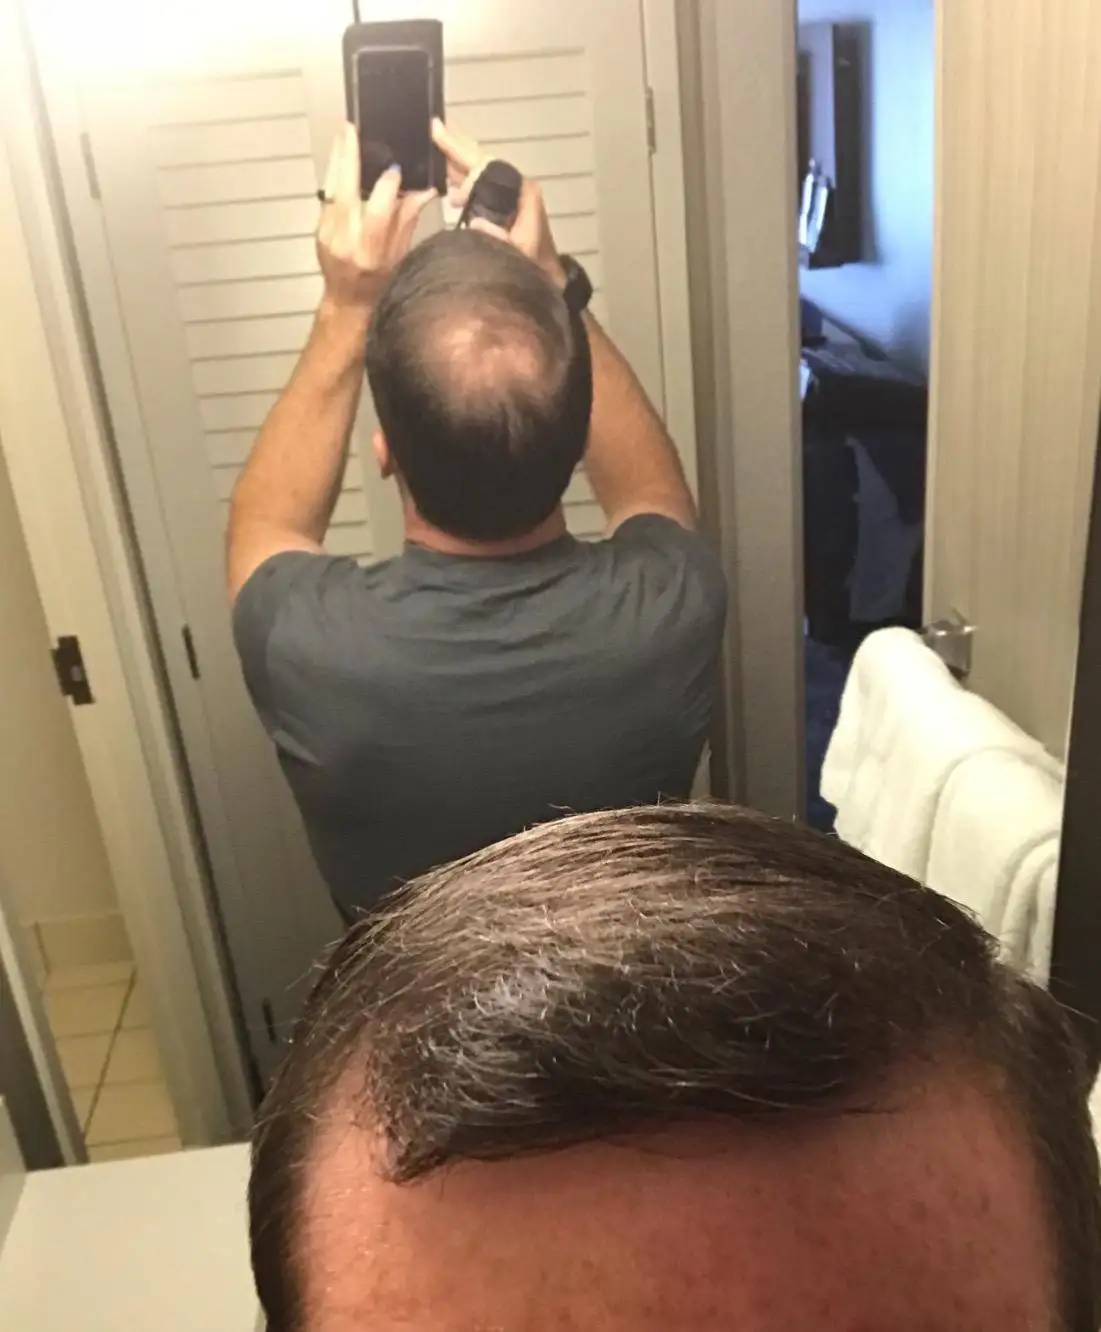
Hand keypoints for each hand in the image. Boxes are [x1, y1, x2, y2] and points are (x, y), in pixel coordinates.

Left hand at [316, 124, 435, 313]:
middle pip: (345, 194)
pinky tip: (340, 156)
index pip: (376, 214)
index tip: (395, 170)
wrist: (348, 301)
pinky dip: (334, 175)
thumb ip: (407, 220)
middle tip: (352, 130)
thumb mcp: (400, 255)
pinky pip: (327, 196)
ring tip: (344, 134)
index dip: (385, 188)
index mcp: (370, 253)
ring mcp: (327, 236)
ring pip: (331, 190)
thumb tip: (425, 188)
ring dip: (337, 159)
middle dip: (348, 159)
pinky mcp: (318, 229)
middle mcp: (345, 243)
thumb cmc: (380, 282)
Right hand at [431, 119, 563, 286]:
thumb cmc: (534, 267)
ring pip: (481, 169)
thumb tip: (475, 221)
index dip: (464, 162)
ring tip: (436, 142)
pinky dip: (463, 177)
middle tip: (435, 126)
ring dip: (457, 159)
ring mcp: (511, 195)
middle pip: (482, 160)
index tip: (444, 159)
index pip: (487, 167)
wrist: (547, 278)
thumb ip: (499, 240)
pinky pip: (481, 183)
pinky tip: (447, 178)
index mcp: (521, 192)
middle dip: (458, 146)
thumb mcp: (517, 256)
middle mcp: (517, 187)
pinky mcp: (505, 206)